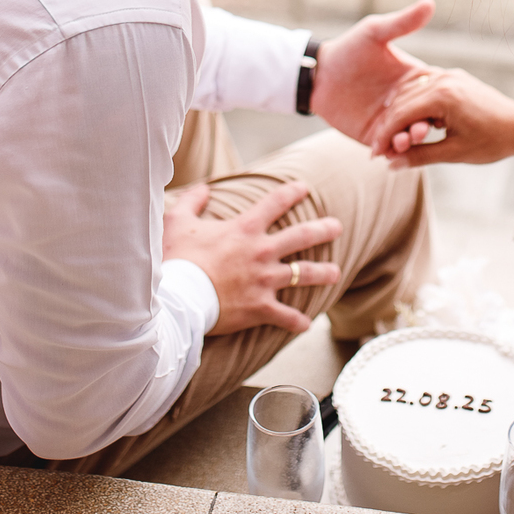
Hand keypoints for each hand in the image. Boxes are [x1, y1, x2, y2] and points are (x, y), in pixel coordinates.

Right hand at [162, 181, 341, 336]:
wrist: (179, 298)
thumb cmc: (177, 258)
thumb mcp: (177, 221)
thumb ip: (192, 201)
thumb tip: (203, 188)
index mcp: (245, 229)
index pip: (275, 203)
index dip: (292, 193)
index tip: (305, 188)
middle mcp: (262, 252)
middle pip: (302, 236)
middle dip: (323, 230)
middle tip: (337, 227)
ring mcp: (264, 281)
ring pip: (303, 274)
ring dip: (322, 273)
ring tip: (335, 273)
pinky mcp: (260, 308)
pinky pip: (286, 316)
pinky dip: (297, 321)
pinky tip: (306, 324)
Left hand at [309, 0, 435, 144]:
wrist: (318, 74)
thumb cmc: (348, 49)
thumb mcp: (375, 32)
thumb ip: (402, 22)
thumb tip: (430, 2)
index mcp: (412, 78)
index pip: (433, 94)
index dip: (439, 102)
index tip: (441, 108)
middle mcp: (405, 101)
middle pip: (423, 117)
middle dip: (423, 125)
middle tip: (420, 130)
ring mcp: (391, 120)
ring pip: (407, 135)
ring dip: (408, 141)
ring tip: (402, 142)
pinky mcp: (375, 136)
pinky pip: (388, 148)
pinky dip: (391, 151)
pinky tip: (387, 152)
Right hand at [368, 66, 513, 164]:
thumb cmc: (491, 142)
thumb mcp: (454, 153)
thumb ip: (420, 156)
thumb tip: (391, 165)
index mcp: (443, 96)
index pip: (401, 115)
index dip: (384, 137)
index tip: (374, 155)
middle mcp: (443, 79)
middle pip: (401, 101)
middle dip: (388, 127)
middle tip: (379, 150)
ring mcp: (448, 75)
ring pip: (409, 91)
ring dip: (397, 113)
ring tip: (391, 137)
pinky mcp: (453, 77)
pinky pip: (423, 85)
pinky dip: (411, 101)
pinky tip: (407, 120)